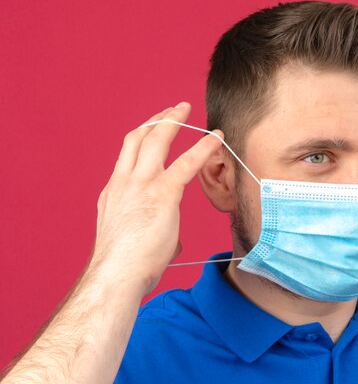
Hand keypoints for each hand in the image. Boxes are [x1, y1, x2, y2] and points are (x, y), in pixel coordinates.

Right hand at [90, 102, 222, 293]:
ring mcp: (141, 184)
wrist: (116, 274)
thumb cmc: (125, 266)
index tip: (154, 129)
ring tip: (185, 108)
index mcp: (114, 191)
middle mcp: (123, 181)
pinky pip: (187, 162)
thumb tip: (169, 241)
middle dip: (156, 119)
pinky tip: (216, 138)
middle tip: (172, 109)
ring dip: (172, 119)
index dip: (143, 138)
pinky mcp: (163, 193)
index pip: (128, 156)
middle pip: (138, 137)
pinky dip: (204, 147)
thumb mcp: (133, 240)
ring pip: (155, 138)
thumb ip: (152, 232)